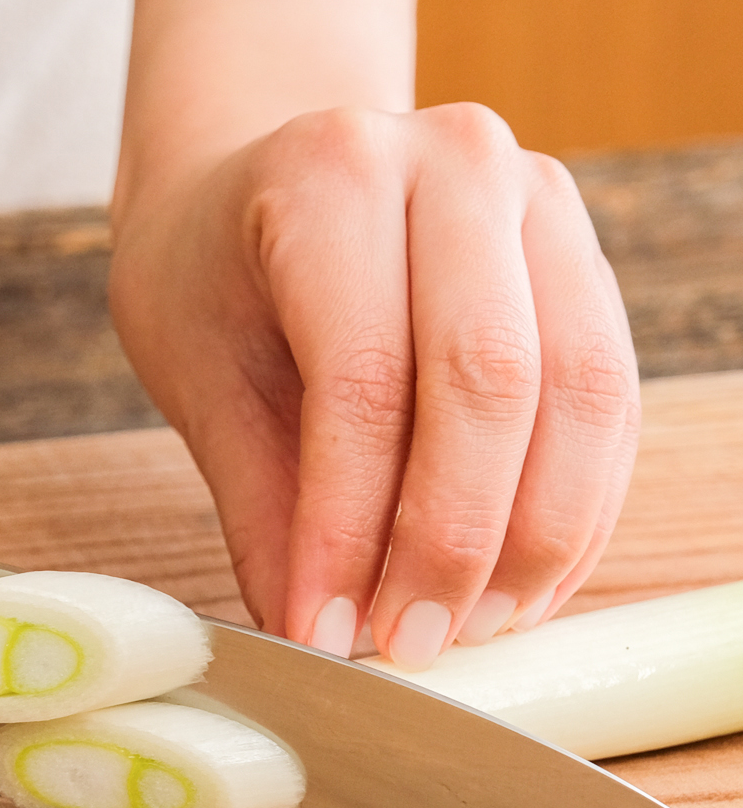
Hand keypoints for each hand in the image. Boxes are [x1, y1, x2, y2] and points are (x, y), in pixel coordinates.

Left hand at [111, 0, 638, 668]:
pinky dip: (573, 507)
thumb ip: (260, 503)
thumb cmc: (212, 273)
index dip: (348, 525)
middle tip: (407, 644)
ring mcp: (537, 201)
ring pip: (577, 392)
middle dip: (451, 540)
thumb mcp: (199, 376)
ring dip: (533, 537)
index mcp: (331, 174)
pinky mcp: (583, 256)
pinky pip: (607, 400)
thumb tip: (312, 634)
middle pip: (490, 381)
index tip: (324, 629)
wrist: (263, 180)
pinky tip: (522, 586)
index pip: (361, 377)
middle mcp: (453, 162)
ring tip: (469, 630)